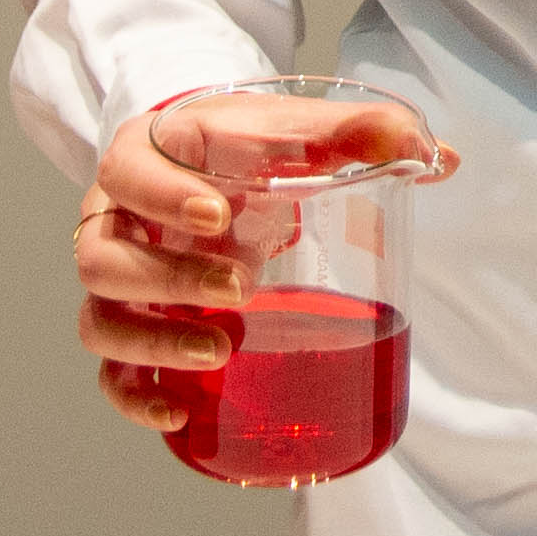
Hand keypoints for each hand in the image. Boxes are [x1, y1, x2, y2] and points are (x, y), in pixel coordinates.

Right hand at [71, 90, 453, 433]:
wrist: (213, 162)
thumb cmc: (251, 143)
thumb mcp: (299, 126)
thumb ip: (362, 131)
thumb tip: (438, 156)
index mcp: (146, 155)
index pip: (128, 172)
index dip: (163, 196)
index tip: (217, 215)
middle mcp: (114, 218)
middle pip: (103, 258)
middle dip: (169, 281)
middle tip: (241, 289)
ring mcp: (118, 277)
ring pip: (98, 318)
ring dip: (152, 342)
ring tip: (219, 350)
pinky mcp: (129, 326)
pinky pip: (109, 371)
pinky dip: (136, 396)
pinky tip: (180, 409)